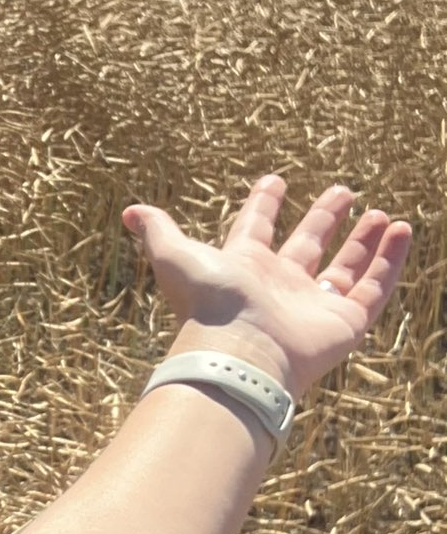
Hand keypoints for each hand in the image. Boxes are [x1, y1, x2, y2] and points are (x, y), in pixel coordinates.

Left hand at [122, 175, 412, 400]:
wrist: (240, 353)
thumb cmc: (207, 304)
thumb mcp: (176, 257)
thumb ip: (158, 232)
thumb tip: (130, 211)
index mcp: (242, 268)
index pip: (254, 229)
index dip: (263, 205)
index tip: (274, 180)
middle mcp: (278, 287)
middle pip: (306, 247)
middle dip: (324, 219)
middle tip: (343, 192)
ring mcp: (312, 307)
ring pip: (346, 268)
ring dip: (365, 242)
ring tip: (382, 213)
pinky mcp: (344, 323)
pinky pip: (375, 288)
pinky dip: (391, 261)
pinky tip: (402, 231)